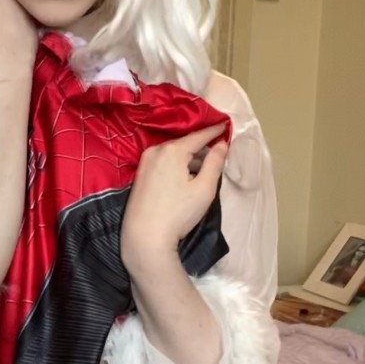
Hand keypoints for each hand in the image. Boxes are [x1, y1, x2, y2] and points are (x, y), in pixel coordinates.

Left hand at [120, 124, 228, 271]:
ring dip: (189, 158)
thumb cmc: (178, 213)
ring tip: (204, 169)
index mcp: (172, 150)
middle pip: (184, 144)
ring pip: (173, 153)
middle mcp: (155, 150)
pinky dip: (177, 164)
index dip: (214, 131)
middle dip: (201, 147)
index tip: (225, 126)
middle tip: (218, 152)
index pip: (198, 135)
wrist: (145, 237)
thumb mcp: (204, 188)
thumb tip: (221, 144)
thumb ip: (215, 162)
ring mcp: (144, 162)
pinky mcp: (139, 175)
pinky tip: (186, 177)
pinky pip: (163, 162)